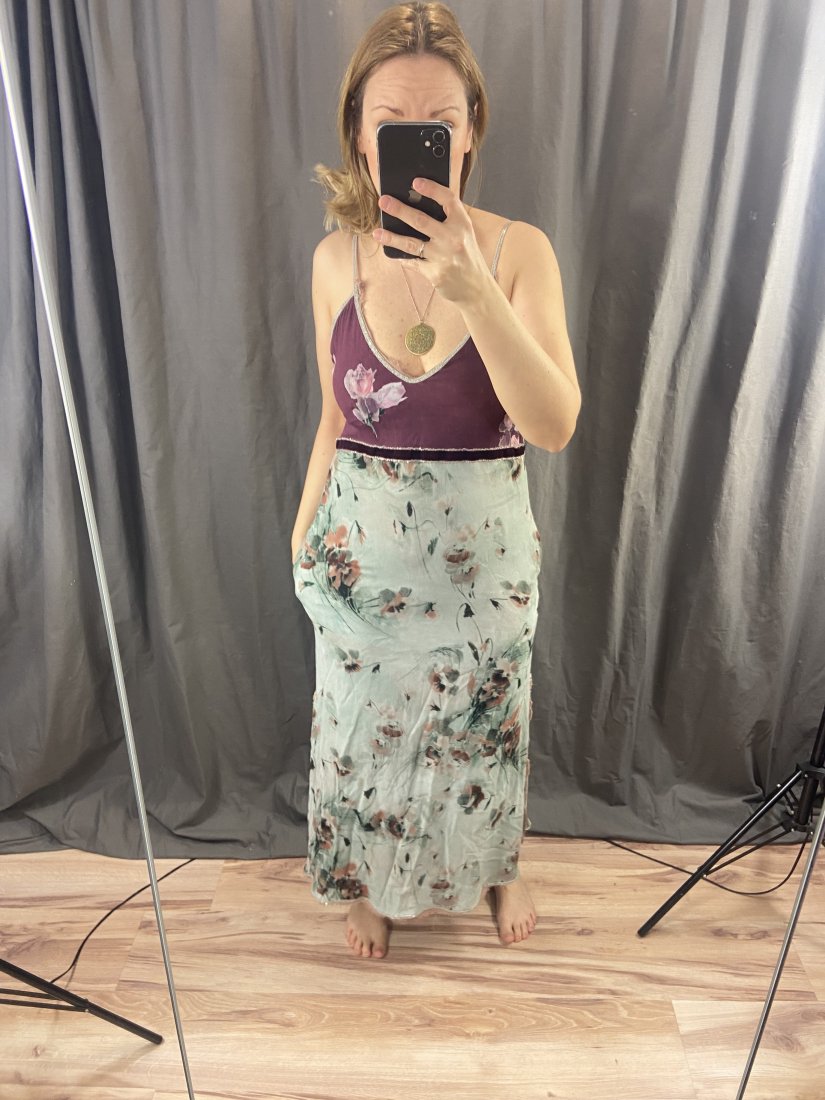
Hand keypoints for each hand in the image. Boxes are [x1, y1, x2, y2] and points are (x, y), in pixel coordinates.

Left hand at [373, 178, 491, 307]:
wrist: (476, 288)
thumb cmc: (467, 257)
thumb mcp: (464, 234)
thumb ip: (448, 220)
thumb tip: (418, 203)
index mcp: (462, 224)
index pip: (448, 199)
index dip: (431, 189)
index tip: (415, 182)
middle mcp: (453, 238)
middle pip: (421, 220)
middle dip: (400, 210)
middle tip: (383, 201)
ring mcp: (443, 257)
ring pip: (411, 243)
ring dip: (391, 237)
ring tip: (377, 232)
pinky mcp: (434, 273)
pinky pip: (413, 262)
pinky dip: (402, 256)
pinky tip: (390, 251)